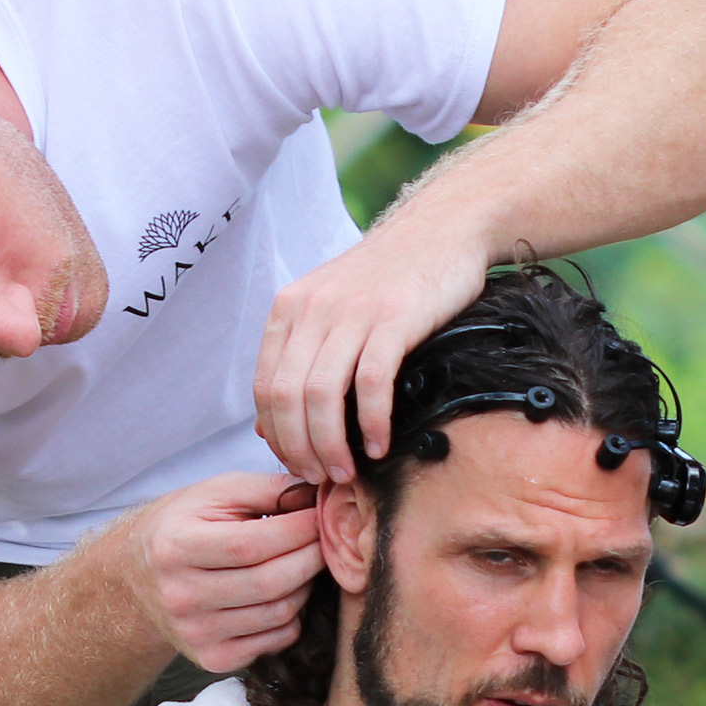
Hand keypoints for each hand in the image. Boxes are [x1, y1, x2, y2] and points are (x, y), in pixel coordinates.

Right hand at [116, 472, 326, 670]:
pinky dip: (293, 615)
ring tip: (301, 562)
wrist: (139, 576)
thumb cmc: (185, 525)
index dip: (299, 530)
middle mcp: (181, 595)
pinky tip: (284, 592)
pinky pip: (277, 640)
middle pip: (271, 582)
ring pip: (280, 613)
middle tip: (323, 540)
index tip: (320, 515)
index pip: (252, 544)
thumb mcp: (216, 493)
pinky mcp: (213, 658)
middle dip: (312, 557)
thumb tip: (319, 498)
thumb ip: (268, 490)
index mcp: (176, 547)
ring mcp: (195, 633)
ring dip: (305, 585)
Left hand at [254, 213, 495, 487]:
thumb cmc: (389, 278)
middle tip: (321, 477)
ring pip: (322, 395)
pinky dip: (371, 423)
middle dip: (300, 449)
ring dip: (331, 445)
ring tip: (346, 470)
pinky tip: (379, 444)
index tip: (298, 463)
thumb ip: (297, 360)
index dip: (277, 436)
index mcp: (290, 309)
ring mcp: (352, 312)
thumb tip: (267, 426)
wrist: (441, 229)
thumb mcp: (328, 309)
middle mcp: (313, 309)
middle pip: (287, 398)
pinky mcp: (393, 318)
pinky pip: (370, 383)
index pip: (264, 388)